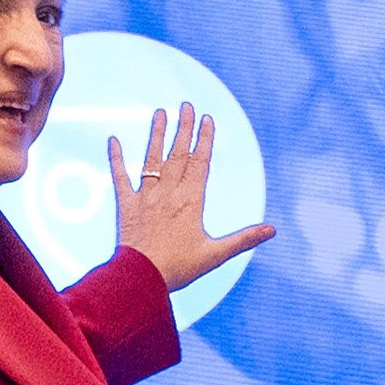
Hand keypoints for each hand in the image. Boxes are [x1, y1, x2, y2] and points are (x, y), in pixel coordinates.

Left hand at [107, 104, 276, 295]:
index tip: (208, 118)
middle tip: (187, 105)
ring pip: (152, 158)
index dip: (205, 139)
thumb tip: (272, 230)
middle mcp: (168, 193)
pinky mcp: (126, 205)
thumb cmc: (179, 269)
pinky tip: (112, 139)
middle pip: (178, 153)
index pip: (201, 162)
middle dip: (184, 128)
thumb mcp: (215, 255)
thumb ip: (243, 239)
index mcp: (191, 201)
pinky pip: (119, 177)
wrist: (141, 279)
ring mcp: (146, 197)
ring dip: (156, 134)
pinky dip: (116, 158)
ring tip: (160, 112)